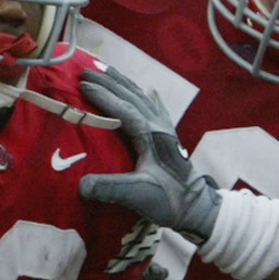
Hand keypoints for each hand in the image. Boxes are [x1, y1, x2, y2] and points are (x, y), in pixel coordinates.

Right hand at [76, 68, 220, 240]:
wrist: (198, 208)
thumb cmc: (169, 200)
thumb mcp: (138, 195)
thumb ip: (110, 189)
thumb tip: (80, 186)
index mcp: (151, 134)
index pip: (123, 107)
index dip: (102, 95)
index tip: (82, 84)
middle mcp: (158, 126)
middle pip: (131, 96)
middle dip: (107, 82)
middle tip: (84, 71)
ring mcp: (166, 129)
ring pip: (142, 98)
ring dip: (123, 83)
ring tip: (105, 71)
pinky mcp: (170, 137)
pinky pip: (156, 109)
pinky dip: (148, 97)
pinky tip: (149, 90)